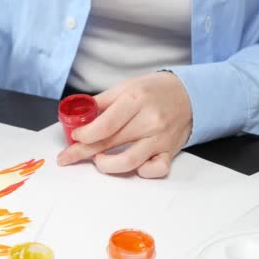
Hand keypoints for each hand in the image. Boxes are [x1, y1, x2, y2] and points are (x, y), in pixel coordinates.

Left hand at [57, 72, 191, 177]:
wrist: (191, 94)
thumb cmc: (155, 90)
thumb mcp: (126, 86)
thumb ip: (101, 102)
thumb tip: (78, 116)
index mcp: (135, 100)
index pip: (104, 125)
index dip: (84, 135)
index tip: (74, 137)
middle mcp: (149, 120)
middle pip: (109, 143)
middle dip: (82, 152)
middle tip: (67, 157)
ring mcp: (161, 138)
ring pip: (130, 162)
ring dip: (107, 165)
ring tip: (98, 160)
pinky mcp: (170, 152)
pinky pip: (155, 170)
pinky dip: (141, 172)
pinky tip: (131, 166)